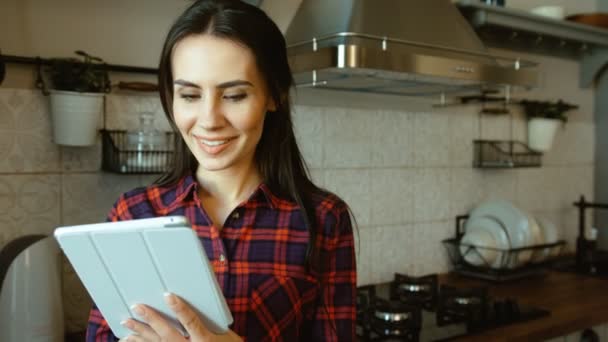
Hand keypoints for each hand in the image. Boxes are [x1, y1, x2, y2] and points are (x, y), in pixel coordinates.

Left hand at [120, 293, 241, 341]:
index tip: (168, 295)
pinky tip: (128, 340)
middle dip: (151, 320)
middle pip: (167, 334)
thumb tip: (196, 299)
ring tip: (127, 323)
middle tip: (137, 306)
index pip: (191, 322)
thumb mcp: (225, 334)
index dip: (179, 309)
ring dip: (140, 335)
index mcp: (205, 341)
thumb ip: (209, 320)